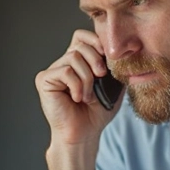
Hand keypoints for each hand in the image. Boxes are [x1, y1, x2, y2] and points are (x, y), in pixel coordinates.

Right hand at [35, 30, 121, 146]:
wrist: (85, 133)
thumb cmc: (97, 112)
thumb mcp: (113, 84)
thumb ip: (115, 65)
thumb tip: (125, 47)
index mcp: (78, 61)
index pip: (83, 36)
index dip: (95, 40)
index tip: (108, 55)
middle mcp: (63, 63)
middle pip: (80, 44)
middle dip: (96, 59)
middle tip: (101, 76)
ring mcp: (52, 71)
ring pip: (74, 57)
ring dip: (87, 78)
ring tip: (88, 96)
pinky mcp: (44, 79)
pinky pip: (65, 71)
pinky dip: (77, 85)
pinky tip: (77, 98)